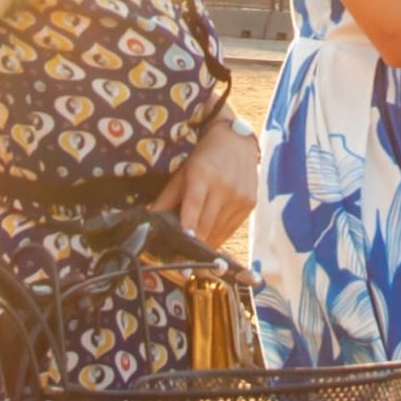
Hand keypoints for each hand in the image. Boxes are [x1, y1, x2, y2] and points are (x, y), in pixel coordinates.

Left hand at [158, 114, 259, 248]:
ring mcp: (239, 196)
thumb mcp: (182, 174)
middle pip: (206, 224)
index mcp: (203, 175)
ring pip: (218, 231)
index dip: (187, 227)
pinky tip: (208, 239)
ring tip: (192, 247)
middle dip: (192, 243)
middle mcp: (224, 186)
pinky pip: (230, 229)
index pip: (194, 205)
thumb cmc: (204, 159)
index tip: (181, 246)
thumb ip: (166, 199)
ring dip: (204, 243)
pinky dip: (217, 237)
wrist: (237, 142)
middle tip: (179, 258)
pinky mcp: (249, 204)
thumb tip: (150, 221)